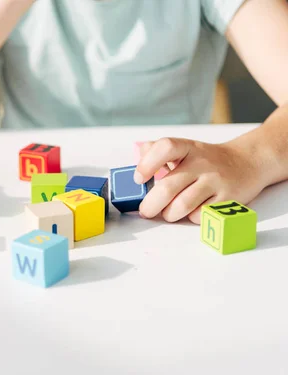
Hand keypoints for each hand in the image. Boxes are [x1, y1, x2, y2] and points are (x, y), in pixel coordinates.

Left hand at [135, 137, 264, 223]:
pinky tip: (191, 212)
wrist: (247, 162)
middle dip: (150, 205)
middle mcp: (202, 162)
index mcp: (187, 148)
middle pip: (168, 187)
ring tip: (168, 213)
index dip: (147, 164)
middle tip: (145, 211)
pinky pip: (199, 216)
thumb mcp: (184, 149)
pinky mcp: (228, 199)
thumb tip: (137, 159)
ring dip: (169, 214)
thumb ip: (157, 152)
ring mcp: (216, 181)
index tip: (138, 179)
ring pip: (181, 206)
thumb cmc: (205, 160)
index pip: (165, 148)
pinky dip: (190, 218)